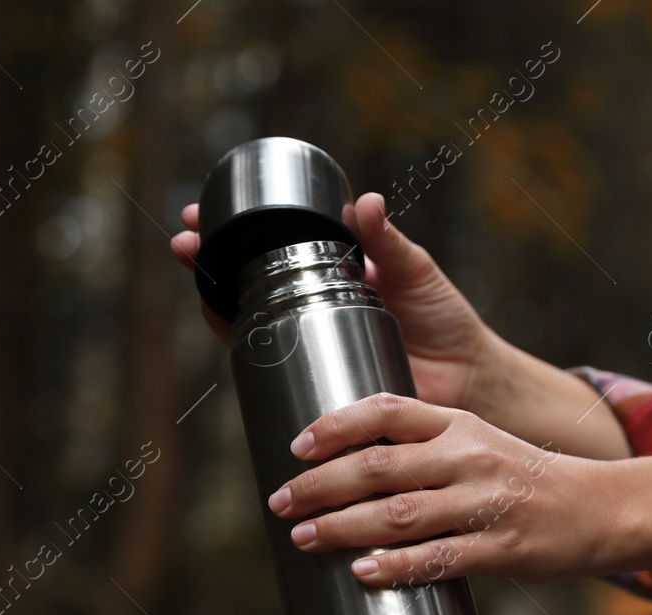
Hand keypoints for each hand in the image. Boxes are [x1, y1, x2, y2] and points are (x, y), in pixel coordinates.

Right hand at [170, 194, 496, 409]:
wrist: (464, 377)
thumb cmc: (445, 319)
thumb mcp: (414, 270)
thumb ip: (387, 240)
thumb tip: (364, 200)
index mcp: (334, 272)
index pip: (276, 244)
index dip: (241, 228)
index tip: (209, 210)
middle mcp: (314, 304)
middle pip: (248, 277)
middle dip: (211, 256)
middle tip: (186, 240)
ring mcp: (310, 339)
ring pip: (249, 315)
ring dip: (213, 293)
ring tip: (195, 268)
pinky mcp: (316, 375)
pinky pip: (270, 359)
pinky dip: (242, 343)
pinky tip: (220, 323)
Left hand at [263, 392, 612, 586]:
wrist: (601, 509)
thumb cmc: (526, 480)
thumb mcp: (479, 443)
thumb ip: (424, 447)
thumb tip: (350, 464)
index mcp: (460, 425)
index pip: (387, 411)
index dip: (336, 425)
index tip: (297, 446)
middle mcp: (469, 457)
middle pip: (379, 466)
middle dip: (320, 485)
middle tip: (282, 502)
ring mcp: (485, 503)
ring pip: (399, 513)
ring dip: (343, 527)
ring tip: (306, 538)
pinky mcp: (499, 548)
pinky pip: (437, 557)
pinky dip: (395, 565)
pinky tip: (363, 571)